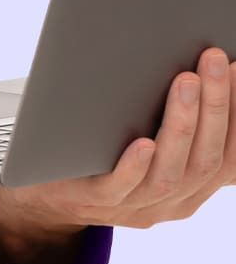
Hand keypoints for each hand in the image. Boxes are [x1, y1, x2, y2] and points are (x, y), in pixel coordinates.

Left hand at [0, 47, 235, 263]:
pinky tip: (142, 141)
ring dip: (181, 123)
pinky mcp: (95, 201)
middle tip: (214, 58)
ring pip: (169, 172)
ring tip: (186, 81)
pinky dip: (135, 166)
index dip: (235, 113)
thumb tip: (196, 60)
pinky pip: (121, 187)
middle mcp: (171, 198)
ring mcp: (135, 204)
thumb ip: (171, 112)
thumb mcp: (147, 133)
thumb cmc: (102, 147)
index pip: (225, 153)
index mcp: (191, 183)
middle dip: (215, 105)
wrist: (46, 188)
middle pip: (204, 157)